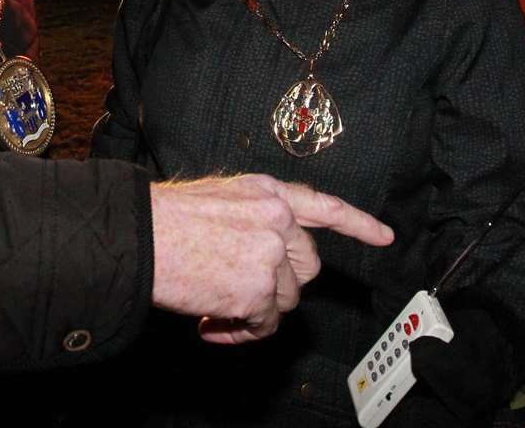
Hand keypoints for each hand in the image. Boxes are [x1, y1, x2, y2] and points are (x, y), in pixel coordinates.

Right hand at [150, 174, 393, 343]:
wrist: (139, 236)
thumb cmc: (164, 220)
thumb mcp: (220, 199)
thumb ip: (253, 217)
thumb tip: (265, 254)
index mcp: (267, 192)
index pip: (324, 205)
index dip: (358, 223)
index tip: (385, 236)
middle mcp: (278, 218)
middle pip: (307, 265)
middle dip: (281, 284)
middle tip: (243, 294)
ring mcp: (272, 254)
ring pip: (287, 298)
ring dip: (257, 310)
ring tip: (216, 308)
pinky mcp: (260, 289)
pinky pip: (264, 324)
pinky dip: (240, 332)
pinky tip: (210, 324)